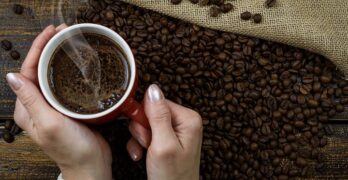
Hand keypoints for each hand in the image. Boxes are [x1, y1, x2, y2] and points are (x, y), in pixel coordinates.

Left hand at [6, 25, 111, 179]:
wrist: (91, 164)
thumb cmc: (71, 149)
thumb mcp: (49, 124)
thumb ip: (31, 100)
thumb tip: (12, 76)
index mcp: (27, 108)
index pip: (27, 71)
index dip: (37, 49)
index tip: (51, 33)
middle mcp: (36, 105)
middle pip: (38, 69)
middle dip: (47, 48)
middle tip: (62, 33)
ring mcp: (51, 106)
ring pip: (51, 74)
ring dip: (58, 57)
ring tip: (68, 42)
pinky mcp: (66, 107)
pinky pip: (64, 83)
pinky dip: (69, 69)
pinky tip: (77, 64)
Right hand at [127, 84, 202, 179]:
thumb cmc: (172, 177)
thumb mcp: (163, 144)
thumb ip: (158, 116)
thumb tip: (153, 89)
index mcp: (188, 119)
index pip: (158, 102)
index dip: (146, 116)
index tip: (145, 134)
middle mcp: (184, 122)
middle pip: (151, 112)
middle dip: (143, 130)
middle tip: (148, 145)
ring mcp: (175, 132)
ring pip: (146, 124)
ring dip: (140, 139)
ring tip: (146, 152)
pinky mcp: (167, 140)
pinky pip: (147, 134)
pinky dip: (140, 145)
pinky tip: (141, 155)